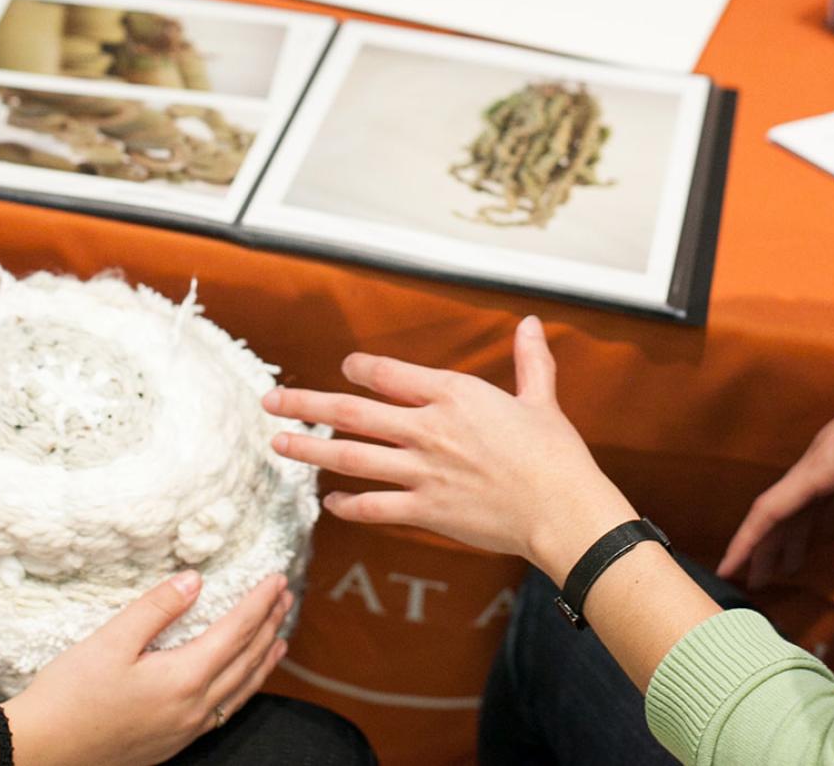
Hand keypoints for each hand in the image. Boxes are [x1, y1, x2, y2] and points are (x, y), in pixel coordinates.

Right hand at [4, 571, 290, 765]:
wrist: (42, 751)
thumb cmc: (70, 695)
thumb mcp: (110, 640)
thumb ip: (156, 608)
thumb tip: (194, 580)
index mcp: (183, 678)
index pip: (236, 631)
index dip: (259, 602)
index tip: (276, 578)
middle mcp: (194, 708)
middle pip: (246, 660)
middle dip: (269, 625)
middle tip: (286, 596)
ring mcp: (185, 729)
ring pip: (240, 690)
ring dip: (263, 659)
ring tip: (279, 638)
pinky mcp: (172, 743)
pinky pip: (224, 711)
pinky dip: (243, 688)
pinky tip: (240, 681)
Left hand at [264, 317, 634, 582]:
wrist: (562, 508)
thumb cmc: (556, 454)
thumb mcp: (541, 398)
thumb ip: (530, 360)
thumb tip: (532, 323)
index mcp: (453, 394)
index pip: (387, 374)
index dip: (359, 369)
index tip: (344, 370)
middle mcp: (428, 428)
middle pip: (351, 412)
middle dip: (305, 405)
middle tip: (271, 401)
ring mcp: (422, 471)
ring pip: (350, 458)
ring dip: (309, 451)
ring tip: (278, 444)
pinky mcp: (426, 509)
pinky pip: (374, 507)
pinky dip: (348, 505)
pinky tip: (329, 502)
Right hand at [719, 323, 833, 586]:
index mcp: (822, 466)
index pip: (772, 509)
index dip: (748, 541)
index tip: (727, 569)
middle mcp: (820, 459)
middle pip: (782, 508)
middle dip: (766, 545)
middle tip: (755, 583)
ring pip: (803, 500)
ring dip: (791, 534)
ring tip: (784, 570)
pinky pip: (822, 492)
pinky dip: (815, 518)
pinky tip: (823, 535)